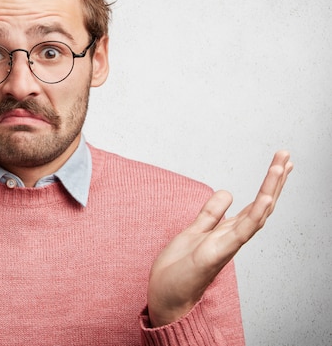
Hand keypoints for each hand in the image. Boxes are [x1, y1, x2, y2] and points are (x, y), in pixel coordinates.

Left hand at [147, 151, 292, 326]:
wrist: (166, 298)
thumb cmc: (179, 271)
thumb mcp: (194, 231)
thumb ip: (211, 214)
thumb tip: (228, 193)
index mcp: (227, 232)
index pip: (254, 204)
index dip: (268, 184)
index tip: (280, 163)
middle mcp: (232, 238)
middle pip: (261, 206)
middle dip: (274, 181)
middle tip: (287, 155)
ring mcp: (227, 246)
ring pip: (256, 215)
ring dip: (270, 190)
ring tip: (282, 166)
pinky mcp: (216, 254)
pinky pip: (240, 232)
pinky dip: (255, 215)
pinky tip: (266, 198)